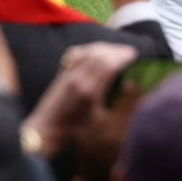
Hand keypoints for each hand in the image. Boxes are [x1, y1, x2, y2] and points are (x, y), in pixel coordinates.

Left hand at [24, 42, 139, 155]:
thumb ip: (120, 105)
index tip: (134, 55)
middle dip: (116, 50)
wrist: (47, 131)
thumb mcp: (103, 124)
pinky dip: (88, 49)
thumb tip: (133, 85)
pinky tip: (95, 51)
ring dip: (104, 47)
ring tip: (116, 50)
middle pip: (99, 54)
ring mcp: (68, 75)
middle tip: (129, 51)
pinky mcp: (61, 74)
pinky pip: (76, 53)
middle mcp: (78, 78)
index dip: (123, 56)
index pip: (109, 64)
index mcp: (90, 91)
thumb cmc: (77, 132)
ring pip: (88, 51)